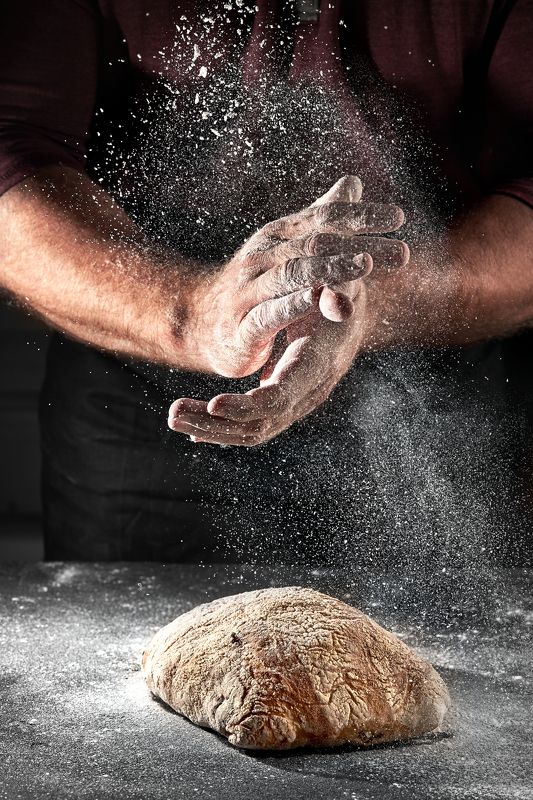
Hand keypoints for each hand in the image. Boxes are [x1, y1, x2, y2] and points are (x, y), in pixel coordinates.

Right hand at [179, 176, 403, 377]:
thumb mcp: (285, 247)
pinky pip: (267, 315)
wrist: (199, 321)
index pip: (323, 219)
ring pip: (291, 275)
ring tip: (363, 267)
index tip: (398, 218)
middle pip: (314, 245)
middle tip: (399, 252)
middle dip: (358, 247)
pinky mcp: (240, 329)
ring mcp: (248, 292)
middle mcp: (262, 258)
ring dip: (329, 270)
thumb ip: (320, 217)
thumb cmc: (252, 284)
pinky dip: (291, 306)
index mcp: (277, 238)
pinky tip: (315, 299)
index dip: (360, 217)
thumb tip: (353, 181)